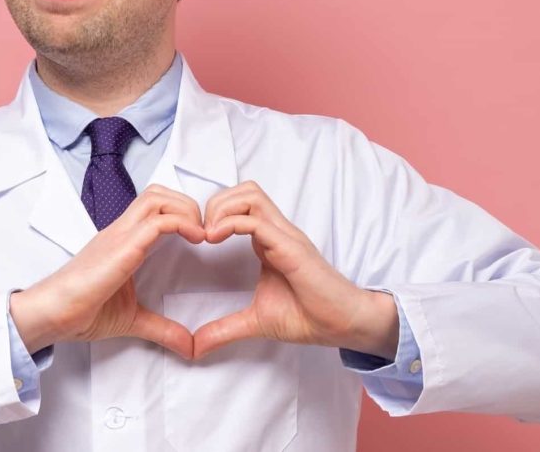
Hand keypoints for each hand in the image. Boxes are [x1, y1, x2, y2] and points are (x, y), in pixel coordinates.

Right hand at [10, 184, 205, 358]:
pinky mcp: (122, 246)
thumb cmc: (82, 312)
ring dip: (186, 209)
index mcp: (123, 241)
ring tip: (200, 234)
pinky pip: (157, 221)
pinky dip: (182, 223)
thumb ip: (162, 329)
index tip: (200, 238)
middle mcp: (121, 231)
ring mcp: (120, 235)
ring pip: (157, 197)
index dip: (181, 213)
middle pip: (158, 192)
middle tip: (204, 232)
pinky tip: (196, 239)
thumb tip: (190, 347)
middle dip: (188, 204)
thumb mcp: (133, 319)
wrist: (53, 314)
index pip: (154, 206)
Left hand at [192, 181, 398, 360]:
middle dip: (214, 204)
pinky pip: (257, 222)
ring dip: (222, 209)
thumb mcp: (255, 322)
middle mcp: (277, 231)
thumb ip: (224, 329)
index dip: (214, 213)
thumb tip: (195, 347)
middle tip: (200, 233)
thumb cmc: (309, 317)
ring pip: (250, 195)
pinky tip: (215, 240)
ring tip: (208, 235)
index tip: (197, 239)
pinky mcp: (291, 247)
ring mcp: (285, 236)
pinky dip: (231, 224)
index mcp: (268, 241)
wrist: (344, 325)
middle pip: (243, 190)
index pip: (240, 205)